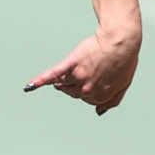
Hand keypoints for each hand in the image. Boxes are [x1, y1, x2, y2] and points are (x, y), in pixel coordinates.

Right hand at [25, 27, 140, 113]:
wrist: (120, 42)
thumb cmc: (124, 61)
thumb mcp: (123, 85)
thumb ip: (111, 101)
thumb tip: (99, 112)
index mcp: (99, 96)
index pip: (86, 99)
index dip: (88, 91)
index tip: (90, 82)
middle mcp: (86, 89)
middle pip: (72, 92)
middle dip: (74, 86)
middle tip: (77, 77)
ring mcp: (77, 76)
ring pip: (63, 84)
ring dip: (60, 82)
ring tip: (62, 78)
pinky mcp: (70, 64)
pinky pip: (52, 74)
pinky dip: (40, 81)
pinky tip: (29, 86)